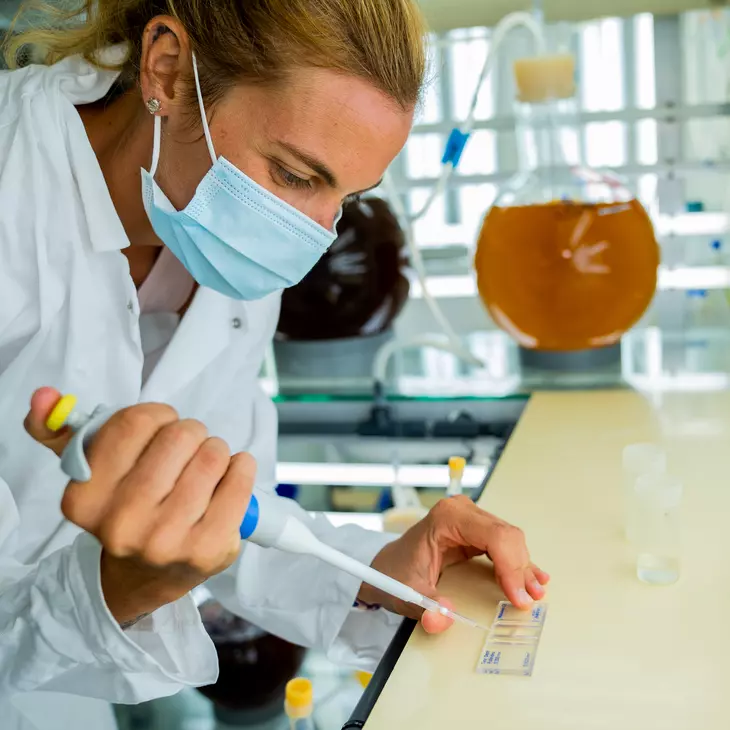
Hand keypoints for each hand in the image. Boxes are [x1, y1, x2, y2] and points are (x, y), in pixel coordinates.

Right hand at [25, 387, 255, 624]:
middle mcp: (122, 523)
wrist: (146, 575)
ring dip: (217, 450)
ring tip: (208, 466)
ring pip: (213, 455)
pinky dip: (242, 467)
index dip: (159, 416)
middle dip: (191, 433)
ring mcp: (167, 540)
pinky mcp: (208, 549)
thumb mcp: (89, 473)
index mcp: (85, 498)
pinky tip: (231, 475)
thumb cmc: (125, 509)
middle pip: (181, 436)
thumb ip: (61, 431)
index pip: (137, 422)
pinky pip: (239, 480)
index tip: (161, 427)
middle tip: (188, 449)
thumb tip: (44, 394)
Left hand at [358, 495, 548, 633]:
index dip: (511, 566)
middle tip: (528, 599)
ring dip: (522, 567)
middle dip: (520, 569)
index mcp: (447, 518)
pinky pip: (503, 543)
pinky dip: (517, 561)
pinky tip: (533, 577)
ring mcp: (469, 518)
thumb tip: (442, 619)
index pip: (493, 535)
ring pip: (510, 539)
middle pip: (506, 536)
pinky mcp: (474, 530)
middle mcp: (461, 511)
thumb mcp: (406, 593)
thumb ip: (426, 607)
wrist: (386, 564)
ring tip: (534, 592)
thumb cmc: (394, 572)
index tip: (517, 596)